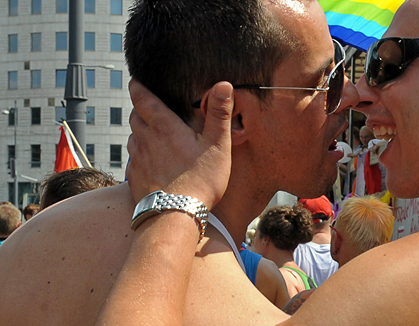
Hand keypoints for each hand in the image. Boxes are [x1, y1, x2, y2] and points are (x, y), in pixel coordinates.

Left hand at [127, 80, 232, 209]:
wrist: (175, 216)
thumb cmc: (200, 180)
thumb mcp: (217, 145)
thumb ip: (219, 114)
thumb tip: (223, 84)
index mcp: (164, 126)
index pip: (142, 97)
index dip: (138, 86)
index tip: (137, 80)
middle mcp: (145, 139)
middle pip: (135, 116)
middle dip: (141, 109)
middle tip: (150, 107)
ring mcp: (137, 159)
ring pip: (133, 137)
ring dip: (140, 132)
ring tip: (153, 135)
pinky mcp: (134, 178)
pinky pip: (133, 159)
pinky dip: (140, 154)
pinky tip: (152, 162)